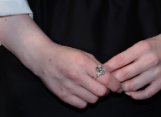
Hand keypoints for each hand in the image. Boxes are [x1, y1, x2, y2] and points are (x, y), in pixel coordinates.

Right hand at [0, 14, 120, 107]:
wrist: (43, 58)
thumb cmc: (65, 55)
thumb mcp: (83, 54)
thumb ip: (98, 65)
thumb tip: (112, 77)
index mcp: (83, 63)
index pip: (106, 79)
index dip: (115, 85)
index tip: (117, 86)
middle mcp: (76, 76)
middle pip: (101, 92)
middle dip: (106, 91)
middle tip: (103, 87)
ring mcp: (69, 87)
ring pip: (93, 100)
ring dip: (95, 96)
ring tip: (90, 89)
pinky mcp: (63, 96)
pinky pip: (81, 105)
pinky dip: (85, 101)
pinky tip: (82, 93)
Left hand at [103, 31, 160, 99]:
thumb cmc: (154, 45)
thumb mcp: (139, 45)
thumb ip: (126, 56)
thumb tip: (108, 68)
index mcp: (142, 48)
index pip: (120, 60)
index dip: (108, 68)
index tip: (100, 72)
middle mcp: (150, 60)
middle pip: (124, 74)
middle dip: (113, 80)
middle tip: (107, 82)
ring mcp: (157, 72)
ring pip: (133, 85)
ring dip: (122, 88)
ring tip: (118, 87)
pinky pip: (146, 94)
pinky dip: (135, 96)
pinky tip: (130, 93)